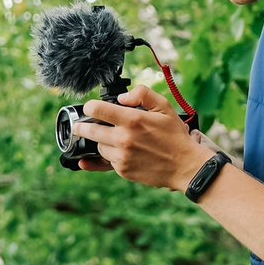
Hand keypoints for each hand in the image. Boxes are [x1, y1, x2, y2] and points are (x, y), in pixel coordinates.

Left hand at [76, 84, 209, 190]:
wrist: (184, 165)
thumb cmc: (174, 136)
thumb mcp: (164, 107)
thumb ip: (143, 94)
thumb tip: (121, 98)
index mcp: (132, 120)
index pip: (97, 110)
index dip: (90, 107)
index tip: (90, 108)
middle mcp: (123, 139)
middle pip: (90, 131)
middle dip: (82, 127)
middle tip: (79, 126)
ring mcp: (122, 157)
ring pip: (99, 147)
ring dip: (101, 142)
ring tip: (112, 138)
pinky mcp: (123, 171)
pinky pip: (106, 162)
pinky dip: (108, 156)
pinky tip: (105, 154)